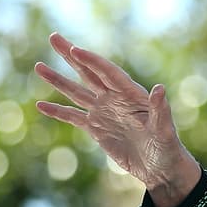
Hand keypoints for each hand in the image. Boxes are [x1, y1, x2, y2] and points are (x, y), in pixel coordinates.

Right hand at [35, 32, 201, 206]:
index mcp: (132, 95)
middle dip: (71, 56)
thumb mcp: (164, 129)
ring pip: (76, 92)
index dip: (92, 61)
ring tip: (39, 66)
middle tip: (54, 37)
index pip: (109, 73)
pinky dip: (57, 111)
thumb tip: (160, 88)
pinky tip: (40, 105)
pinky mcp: (96, 128)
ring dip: (58, 80)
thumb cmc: (168, 148)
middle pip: (89, 73)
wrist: (160, 169)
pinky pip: (73, 117)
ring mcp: (104, 112)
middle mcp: (115, 99)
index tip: (75, 49)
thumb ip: (160, 109)